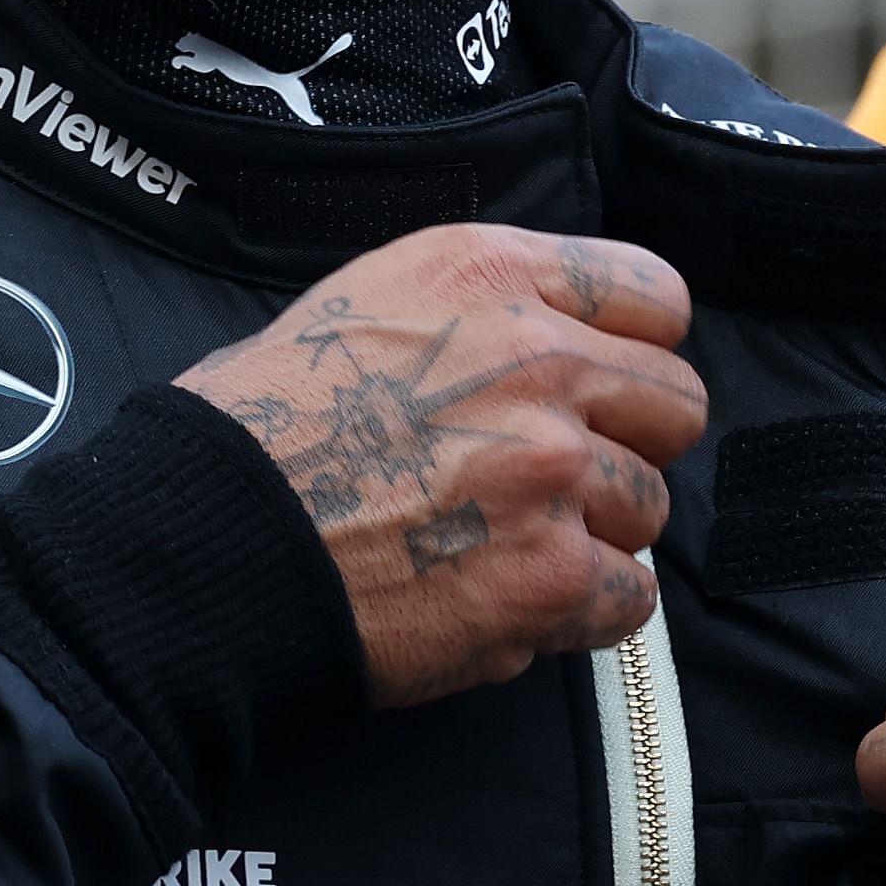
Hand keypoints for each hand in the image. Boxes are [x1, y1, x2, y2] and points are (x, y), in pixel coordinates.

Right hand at [176, 224, 703, 708]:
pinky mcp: (552, 574)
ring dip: (588, 533)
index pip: (654, 297)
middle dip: (623, 443)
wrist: (210, 531)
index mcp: (486, 274)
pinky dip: (576, 611)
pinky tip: (498, 594)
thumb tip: (559, 344)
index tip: (596, 382)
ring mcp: (553, 468)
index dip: (629, 348)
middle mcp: (536, 358)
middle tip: (545, 474)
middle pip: (676, 404)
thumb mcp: (363, 301)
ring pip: (649, 510)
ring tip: (494, 541)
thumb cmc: (261, 423)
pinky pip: (630, 599)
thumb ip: (479, 311)